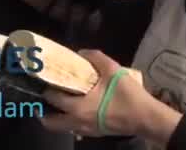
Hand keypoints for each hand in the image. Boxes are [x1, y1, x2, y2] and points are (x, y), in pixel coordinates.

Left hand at [41, 50, 170, 139]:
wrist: (145, 118)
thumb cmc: (127, 95)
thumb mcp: (113, 70)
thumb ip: (95, 58)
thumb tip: (81, 53)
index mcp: (78, 107)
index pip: (53, 97)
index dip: (45, 88)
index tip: (40, 79)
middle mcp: (77, 121)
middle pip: (50, 122)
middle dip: (42, 110)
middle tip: (43, 96)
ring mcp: (84, 130)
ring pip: (61, 128)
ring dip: (55, 117)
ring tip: (56, 102)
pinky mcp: (93, 133)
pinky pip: (72, 129)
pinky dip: (68, 121)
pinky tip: (75, 108)